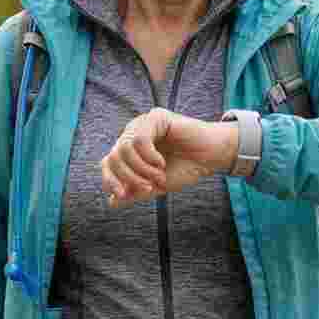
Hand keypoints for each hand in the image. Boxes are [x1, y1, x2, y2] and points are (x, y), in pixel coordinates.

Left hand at [101, 108, 237, 208]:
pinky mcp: (155, 117)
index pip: (107, 163)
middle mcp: (133, 134)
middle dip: (129, 178)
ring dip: (141, 169)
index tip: (123, 196)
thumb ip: (135, 192)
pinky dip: (149, 157)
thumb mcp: (156, 186)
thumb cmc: (186, 168)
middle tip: (149, 188)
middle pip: (113, 157)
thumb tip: (112, 202)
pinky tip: (161, 163)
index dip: (110, 180)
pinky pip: (140, 139)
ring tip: (159, 176)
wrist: (211, 158)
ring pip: (124, 148)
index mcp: (130, 149)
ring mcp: (143, 123)